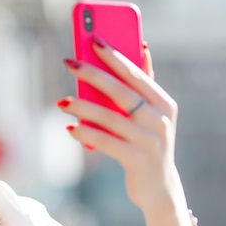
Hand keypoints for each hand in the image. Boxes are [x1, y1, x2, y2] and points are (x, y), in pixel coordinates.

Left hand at [59, 38, 184, 212]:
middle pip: (120, 91)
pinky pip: (106, 142)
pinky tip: (70, 129)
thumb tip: (141, 46)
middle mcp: (160, 119)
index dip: (113, 55)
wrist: (158, 187)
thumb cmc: (147, 143)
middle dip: (92, 74)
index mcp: (164, 103)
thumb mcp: (151, 115)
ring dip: (82, 107)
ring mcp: (150, 140)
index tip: (92, 38)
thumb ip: (144, 85)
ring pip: (109, 118)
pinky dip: (87, 134)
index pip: (135, 73)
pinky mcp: (137, 160)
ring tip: (61, 102)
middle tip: (69, 62)